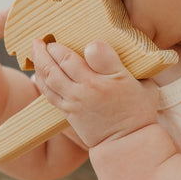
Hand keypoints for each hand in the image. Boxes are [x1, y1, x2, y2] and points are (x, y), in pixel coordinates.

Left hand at [32, 39, 159, 147]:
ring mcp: (74, 102)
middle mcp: (86, 89)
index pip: (84, 54)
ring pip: (49, 77)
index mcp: (105, 80)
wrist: (126, 143)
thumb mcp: (144, 85)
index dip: (70, 44)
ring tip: (36, 49)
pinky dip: (40, 80)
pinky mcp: (68, 113)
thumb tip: (102, 46)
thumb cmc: (138, 113)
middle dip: (48, 49)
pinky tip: (38, 73)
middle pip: (60, 63)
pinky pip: (48, 93)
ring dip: (40, 61)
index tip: (67, 37)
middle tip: (44, 39)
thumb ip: (122, 65)